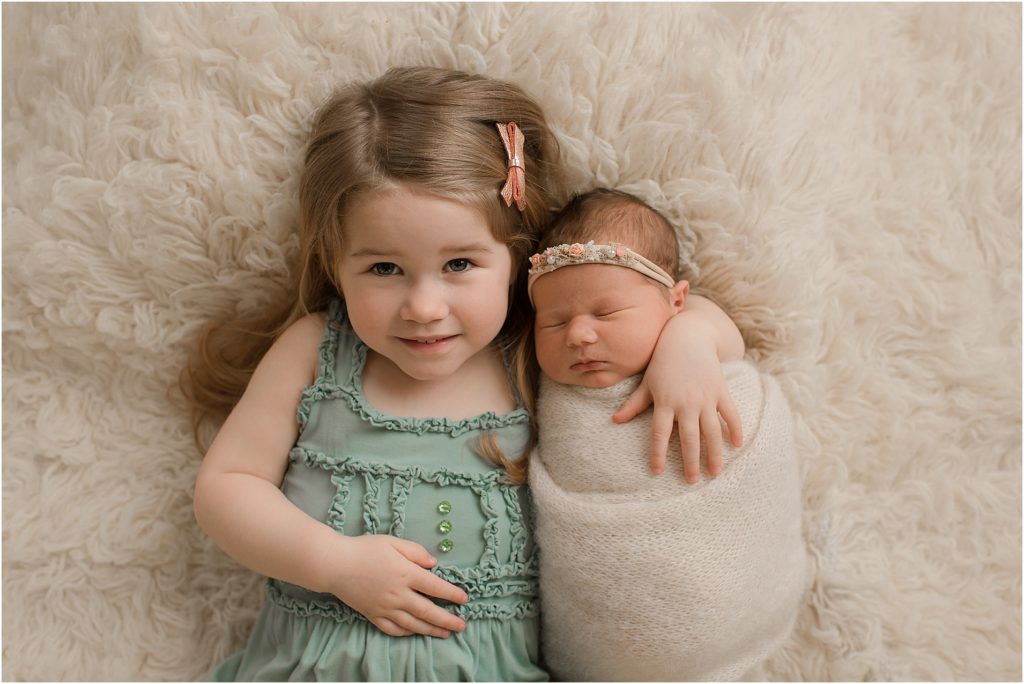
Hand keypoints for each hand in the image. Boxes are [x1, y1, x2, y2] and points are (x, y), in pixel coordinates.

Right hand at [325, 534, 468, 637]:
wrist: (335, 564)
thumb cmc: (364, 549)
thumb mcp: (393, 542)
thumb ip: (416, 552)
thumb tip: (434, 564)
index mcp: (405, 574)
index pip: (435, 587)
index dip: (452, 594)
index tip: (463, 598)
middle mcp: (398, 594)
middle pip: (428, 611)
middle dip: (447, 620)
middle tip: (462, 626)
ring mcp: (385, 608)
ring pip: (413, 624)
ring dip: (431, 630)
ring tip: (445, 633)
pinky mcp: (373, 615)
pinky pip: (393, 629)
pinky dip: (407, 633)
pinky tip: (416, 632)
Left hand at [612, 312, 742, 482]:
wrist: (687, 337)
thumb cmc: (662, 361)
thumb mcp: (647, 382)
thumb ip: (634, 404)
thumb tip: (614, 420)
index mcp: (664, 402)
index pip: (659, 433)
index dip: (657, 453)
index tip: (657, 472)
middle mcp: (685, 402)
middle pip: (688, 438)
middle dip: (690, 462)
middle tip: (692, 482)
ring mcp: (705, 397)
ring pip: (711, 431)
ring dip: (714, 453)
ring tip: (715, 473)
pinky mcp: (720, 390)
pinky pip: (730, 414)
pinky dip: (735, 429)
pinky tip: (736, 445)